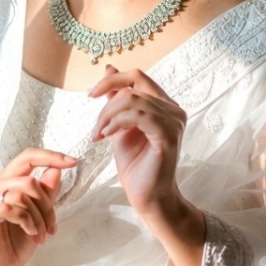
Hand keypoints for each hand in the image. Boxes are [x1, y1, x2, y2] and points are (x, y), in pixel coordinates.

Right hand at [0, 148, 75, 265]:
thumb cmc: (12, 244)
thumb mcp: (37, 218)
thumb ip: (45, 194)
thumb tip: (56, 170)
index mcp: (6, 182)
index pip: (27, 158)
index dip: (50, 156)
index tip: (73, 161)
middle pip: (28, 179)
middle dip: (47, 204)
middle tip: (51, 227)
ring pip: (19, 195)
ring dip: (37, 218)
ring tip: (40, 236)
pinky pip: (7, 208)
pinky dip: (25, 221)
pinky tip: (30, 233)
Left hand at [88, 65, 188, 220]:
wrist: (147, 197)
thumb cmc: (136, 164)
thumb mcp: (119, 125)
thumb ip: (117, 98)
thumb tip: (109, 68)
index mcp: (163, 104)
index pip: (138, 76)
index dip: (113, 79)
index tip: (91, 94)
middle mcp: (173, 109)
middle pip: (133, 85)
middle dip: (106, 103)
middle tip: (95, 128)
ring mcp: (174, 122)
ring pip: (133, 100)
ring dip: (108, 116)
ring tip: (99, 135)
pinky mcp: (168, 135)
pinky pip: (139, 116)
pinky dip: (118, 122)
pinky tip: (107, 136)